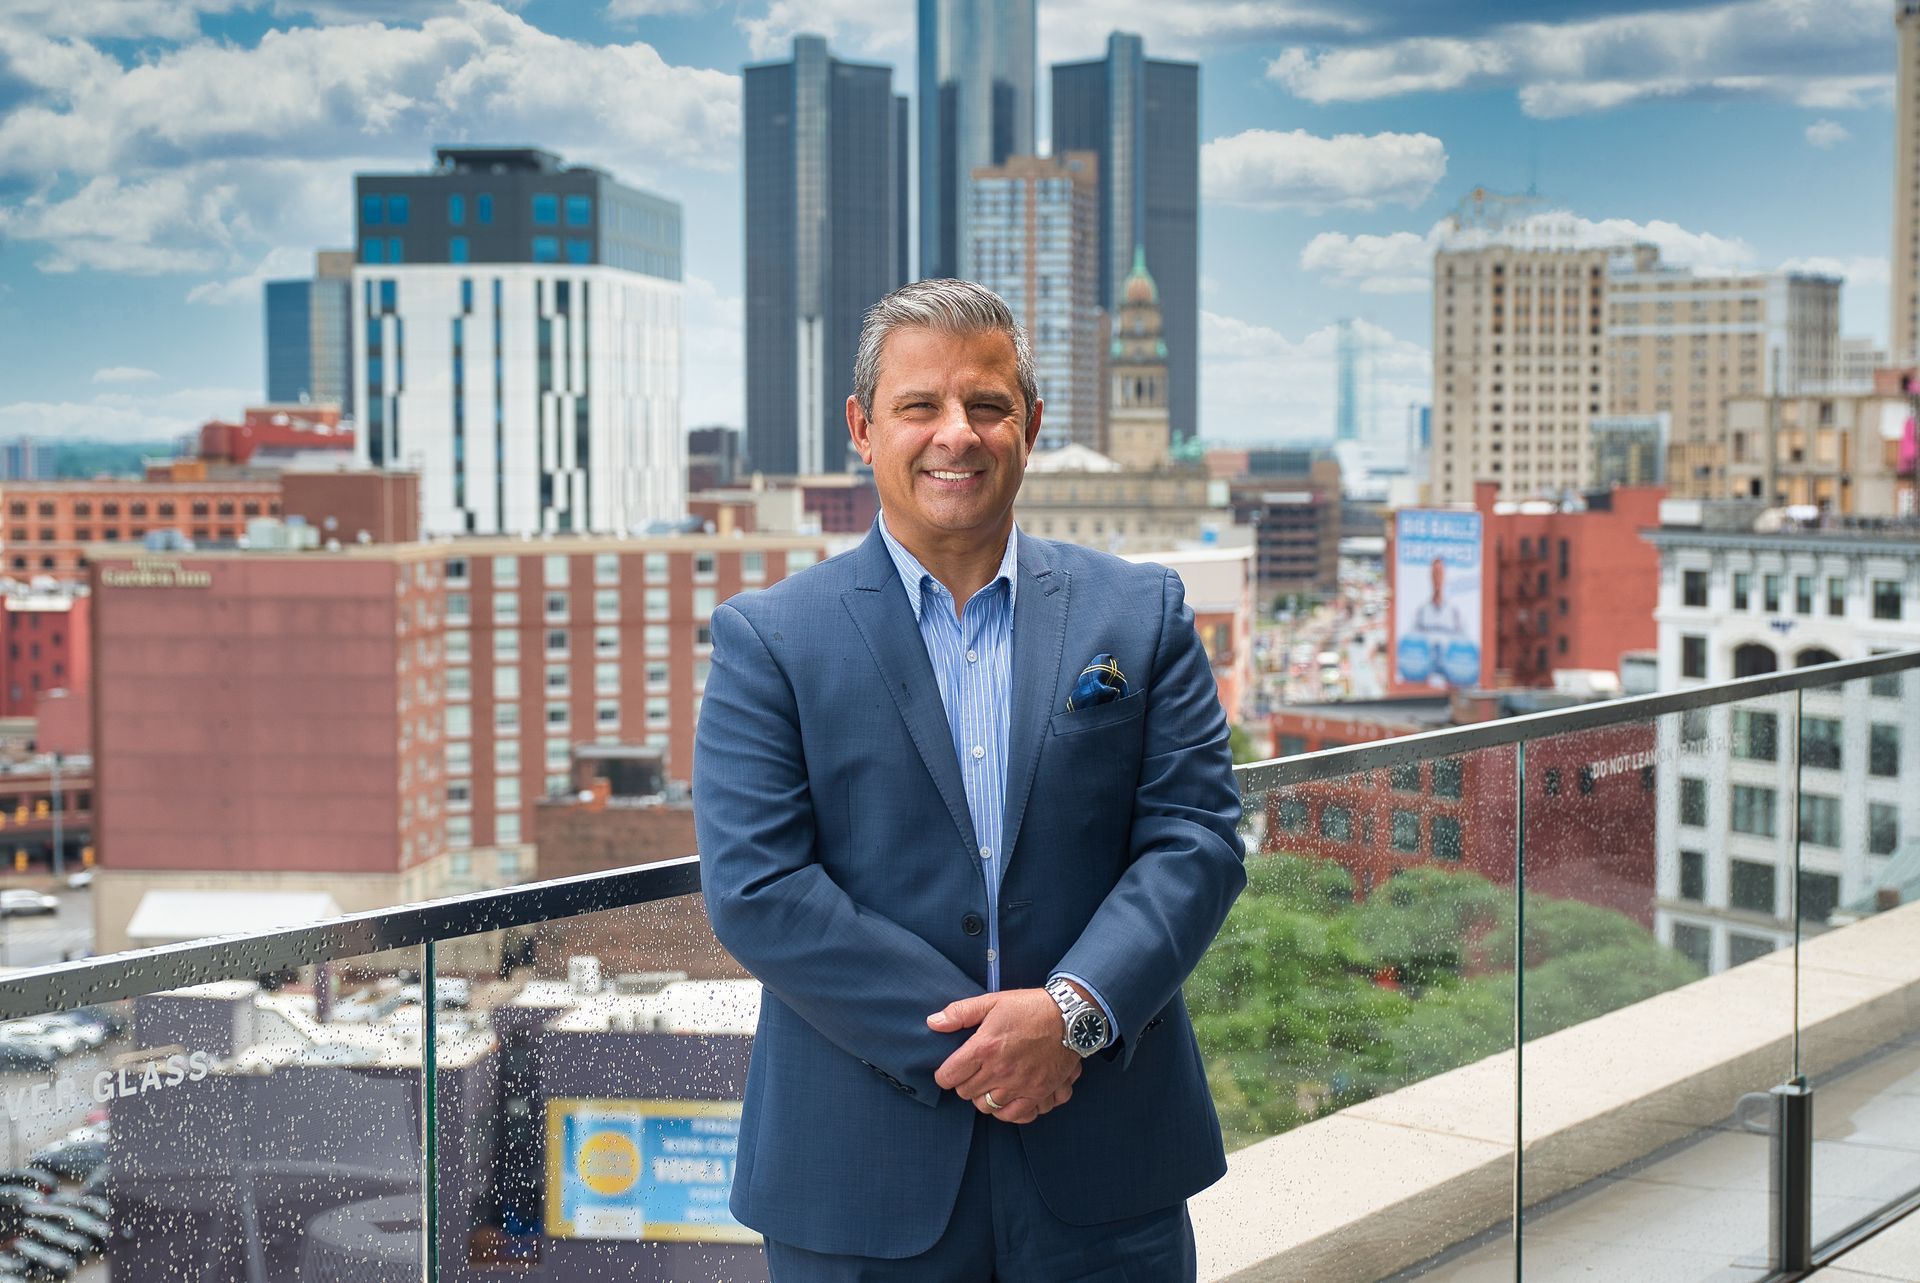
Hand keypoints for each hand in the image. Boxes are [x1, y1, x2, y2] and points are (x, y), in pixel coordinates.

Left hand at [928, 989, 1081, 1124]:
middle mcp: (1000, 1071)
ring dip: (985, 1097)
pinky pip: (1015, 1116)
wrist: (1070, 1015)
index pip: (949, 1077)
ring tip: (991, 1083)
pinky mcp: (1040, 1093)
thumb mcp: (992, 1002)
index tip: (952, 1069)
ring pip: (987, 1108)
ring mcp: (1021, 1085)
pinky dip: (1008, 1111)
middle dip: (965, 1083)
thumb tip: (932, 1023)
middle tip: (974, 1071)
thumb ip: (960, 1013)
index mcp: (985, 1048)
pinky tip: (1008, 1097)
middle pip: (966, 1094)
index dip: (945, 1074)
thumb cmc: (1030, 1007)